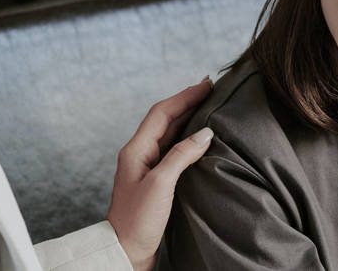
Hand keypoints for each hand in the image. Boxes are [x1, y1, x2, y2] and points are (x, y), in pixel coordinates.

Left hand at [107, 78, 214, 270]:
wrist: (126, 252)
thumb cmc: (137, 221)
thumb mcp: (161, 185)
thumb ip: (181, 155)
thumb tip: (205, 133)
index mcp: (136, 149)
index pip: (162, 112)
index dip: (185, 95)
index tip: (206, 84)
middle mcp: (140, 153)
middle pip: (166, 119)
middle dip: (188, 101)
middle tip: (211, 88)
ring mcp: (148, 166)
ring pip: (170, 133)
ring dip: (189, 117)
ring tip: (209, 105)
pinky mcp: (156, 180)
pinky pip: (174, 150)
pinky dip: (189, 138)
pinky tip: (201, 138)